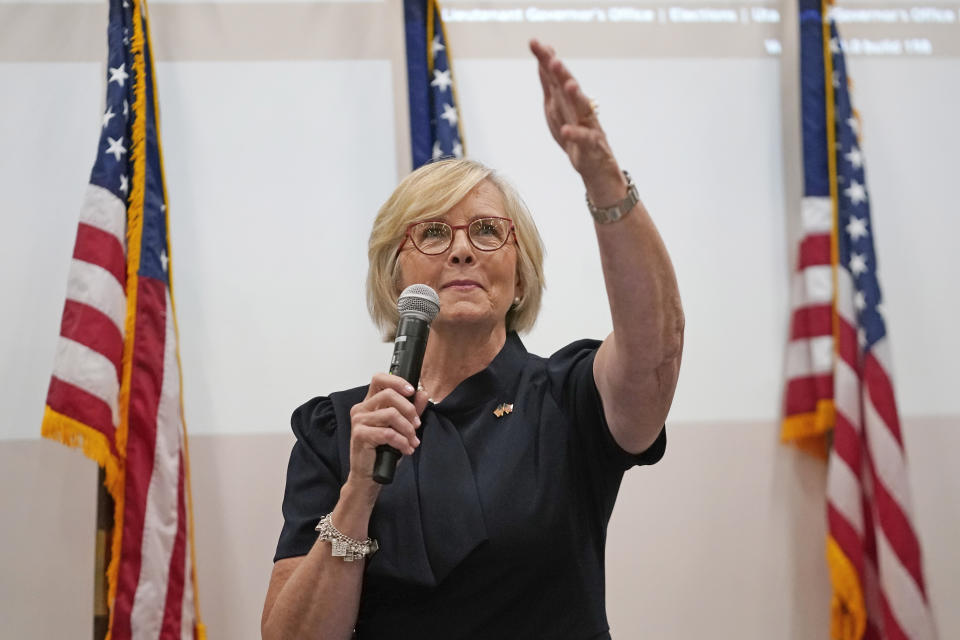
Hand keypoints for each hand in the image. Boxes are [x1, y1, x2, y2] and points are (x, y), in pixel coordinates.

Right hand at [346, 373, 428, 488]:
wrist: (369, 476)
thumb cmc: (382, 452)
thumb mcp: (402, 428)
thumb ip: (411, 410)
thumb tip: (422, 393)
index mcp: (370, 403)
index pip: (380, 379)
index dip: (397, 381)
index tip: (412, 391)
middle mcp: (361, 408)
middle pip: (389, 394)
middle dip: (409, 409)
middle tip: (417, 424)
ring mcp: (359, 421)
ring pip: (391, 414)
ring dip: (408, 429)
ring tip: (412, 441)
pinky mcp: (360, 434)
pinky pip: (388, 433)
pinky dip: (402, 442)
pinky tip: (406, 450)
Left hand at [530, 39, 624, 200]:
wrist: (596, 168)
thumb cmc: (576, 137)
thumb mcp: (558, 111)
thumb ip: (551, 86)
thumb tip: (542, 61)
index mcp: (569, 101)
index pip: (556, 77)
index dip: (546, 60)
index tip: (534, 42)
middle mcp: (580, 109)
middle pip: (569, 88)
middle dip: (561, 73)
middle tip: (552, 58)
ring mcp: (588, 126)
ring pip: (582, 108)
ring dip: (575, 96)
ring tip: (568, 85)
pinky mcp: (591, 146)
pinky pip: (584, 139)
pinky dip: (575, 135)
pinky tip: (566, 130)